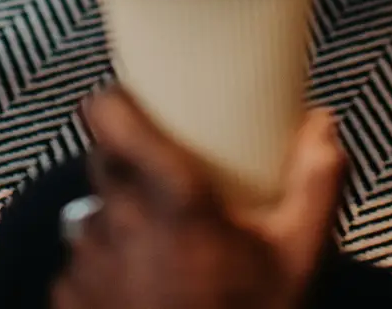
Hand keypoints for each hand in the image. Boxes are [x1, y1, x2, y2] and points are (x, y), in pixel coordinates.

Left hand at [54, 89, 347, 308]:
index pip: (107, 116)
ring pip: (91, 214)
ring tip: (158, 251)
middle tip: (167, 187)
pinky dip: (104, 270)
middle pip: (104, 162)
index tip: (135, 103)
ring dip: (118, 222)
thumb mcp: (296, 259)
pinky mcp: (68, 298)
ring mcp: (86, 263)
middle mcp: (117, 221)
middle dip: (129, 166)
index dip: (115, 103)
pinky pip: (79, 265)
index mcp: (170, 197)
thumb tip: (323, 123)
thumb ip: (314, 185)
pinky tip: (140, 291)